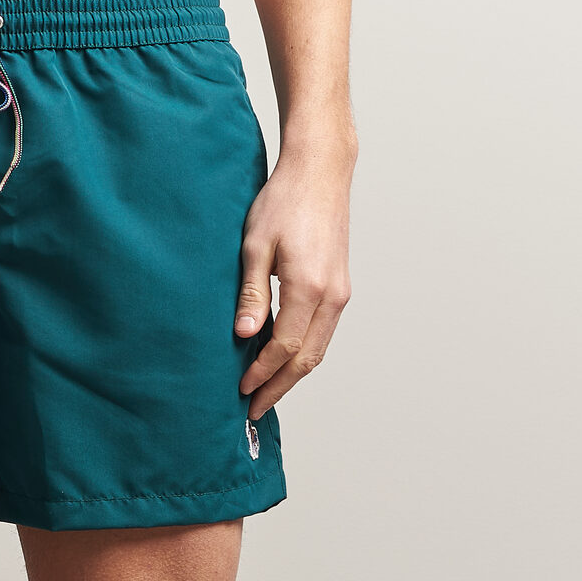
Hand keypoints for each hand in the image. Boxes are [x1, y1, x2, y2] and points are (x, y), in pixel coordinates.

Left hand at [235, 146, 353, 420]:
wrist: (320, 171)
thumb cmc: (284, 200)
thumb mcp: (255, 245)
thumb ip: (251, 294)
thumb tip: (244, 335)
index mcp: (309, 287)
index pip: (284, 347)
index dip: (262, 373)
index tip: (241, 390)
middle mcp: (331, 295)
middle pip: (306, 359)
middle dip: (279, 387)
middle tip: (254, 409)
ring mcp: (340, 293)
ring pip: (317, 350)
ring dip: (291, 375)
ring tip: (266, 392)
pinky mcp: (340, 288)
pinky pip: (322, 333)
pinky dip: (302, 354)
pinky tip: (281, 361)